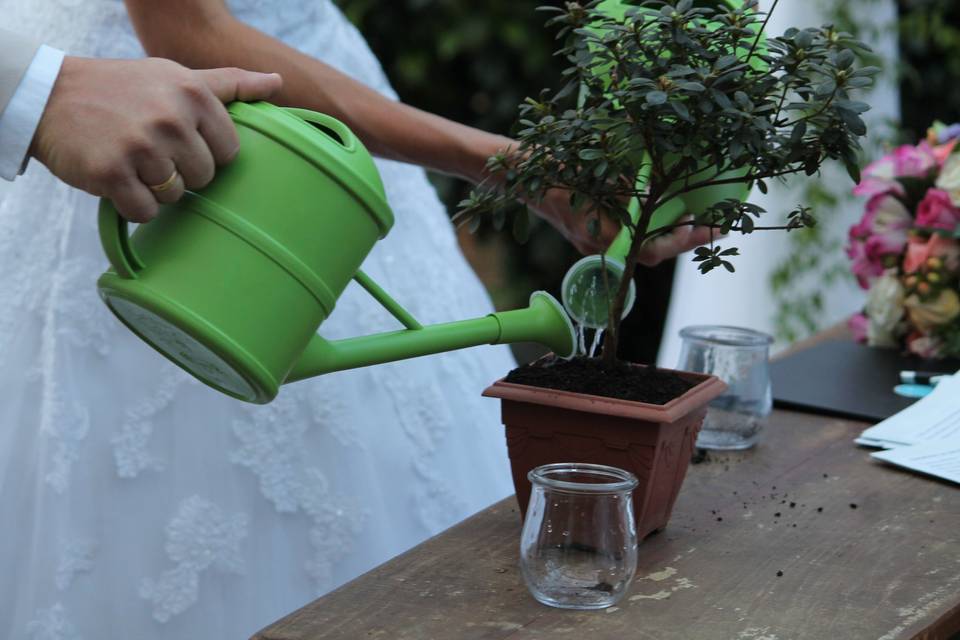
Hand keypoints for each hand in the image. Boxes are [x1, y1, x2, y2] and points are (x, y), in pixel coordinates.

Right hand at [31, 57, 281, 221]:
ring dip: (155, 187)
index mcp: (193, 93)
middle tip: (150, 149)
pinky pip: (146, 212)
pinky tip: (118, 178)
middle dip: (180, 171)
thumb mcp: (176, 77)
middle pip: (205, 177)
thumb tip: (277, 83)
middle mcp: (170, 117)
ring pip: (176, 196)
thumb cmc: (124, 89)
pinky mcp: (111, 173)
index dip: (205, 152)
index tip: (179, 138)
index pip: (230, 152)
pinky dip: (133, 204)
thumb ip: (229, 84)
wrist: (50, 96)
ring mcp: (140, 146)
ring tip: (132, 159)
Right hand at [529, 188, 712, 264]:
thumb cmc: (553, 170)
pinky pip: (627, 239)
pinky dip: (651, 230)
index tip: (700, 224)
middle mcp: (598, 246)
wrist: (518, 174)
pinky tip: (668, 215)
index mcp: (600, 235)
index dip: (678, 240)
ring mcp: (593, 242)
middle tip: (719, 228)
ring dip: (671, 237)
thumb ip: (624, 188)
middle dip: (685, 241)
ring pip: (641, 249)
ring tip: (702, 222)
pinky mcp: (590, 234)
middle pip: (651, 254)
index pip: (648, 250)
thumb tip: (656, 191)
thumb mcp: (592, 173)